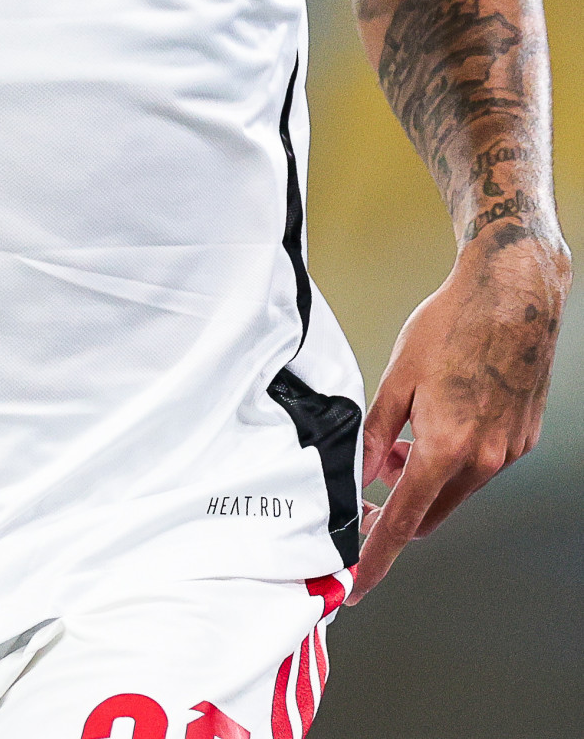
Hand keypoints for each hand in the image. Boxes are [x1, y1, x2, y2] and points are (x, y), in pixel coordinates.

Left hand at [351, 225, 569, 600]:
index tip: (357, 584)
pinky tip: (438, 417)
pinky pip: (478, 464)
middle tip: (373, 476)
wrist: (512, 295)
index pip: (402, 521)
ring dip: (423, 474)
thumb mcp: (397, 376)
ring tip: (402, 433)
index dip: (375, 557)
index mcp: (446, 448)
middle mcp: (483, 460)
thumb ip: (375, 433)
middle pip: (430, 511)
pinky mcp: (522, 438)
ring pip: (455, 486)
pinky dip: (451, 456)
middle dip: (397, 504)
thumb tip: (360, 475)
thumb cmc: (452, 325)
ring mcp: (507, 451)